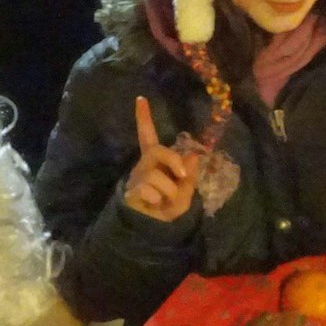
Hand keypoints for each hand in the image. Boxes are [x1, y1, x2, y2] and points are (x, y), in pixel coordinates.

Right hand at [123, 97, 200, 221]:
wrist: (153, 226)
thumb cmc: (168, 204)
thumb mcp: (185, 191)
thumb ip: (189, 175)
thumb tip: (193, 155)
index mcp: (157, 160)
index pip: (148, 135)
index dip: (144, 118)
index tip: (141, 99)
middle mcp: (144, 164)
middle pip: (156, 150)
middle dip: (172, 160)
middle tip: (182, 175)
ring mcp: (137, 177)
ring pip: (156, 176)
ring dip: (169, 190)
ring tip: (166, 200)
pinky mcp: (132, 190)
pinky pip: (150, 189)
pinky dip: (158, 199)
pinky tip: (155, 204)